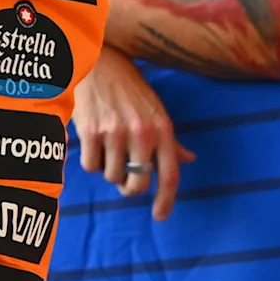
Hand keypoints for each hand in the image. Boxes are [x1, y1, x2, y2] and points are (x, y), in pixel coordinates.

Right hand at [74, 45, 192, 220]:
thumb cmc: (129, 88)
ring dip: (109, 169)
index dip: (166, 200)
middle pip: (138, 184)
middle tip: (125, 177)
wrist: (99, 64)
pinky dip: (91, 160)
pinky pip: (91, 166)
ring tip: (108, 148)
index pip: (169, 174)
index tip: (160, 217)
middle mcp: (142, 133)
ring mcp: (115, 133)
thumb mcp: (156, 111)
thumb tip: (188, 159)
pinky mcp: (91, 132)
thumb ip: (171, 140)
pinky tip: (93, 143)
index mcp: (162, 129)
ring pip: (112, 176)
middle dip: (129, 187)